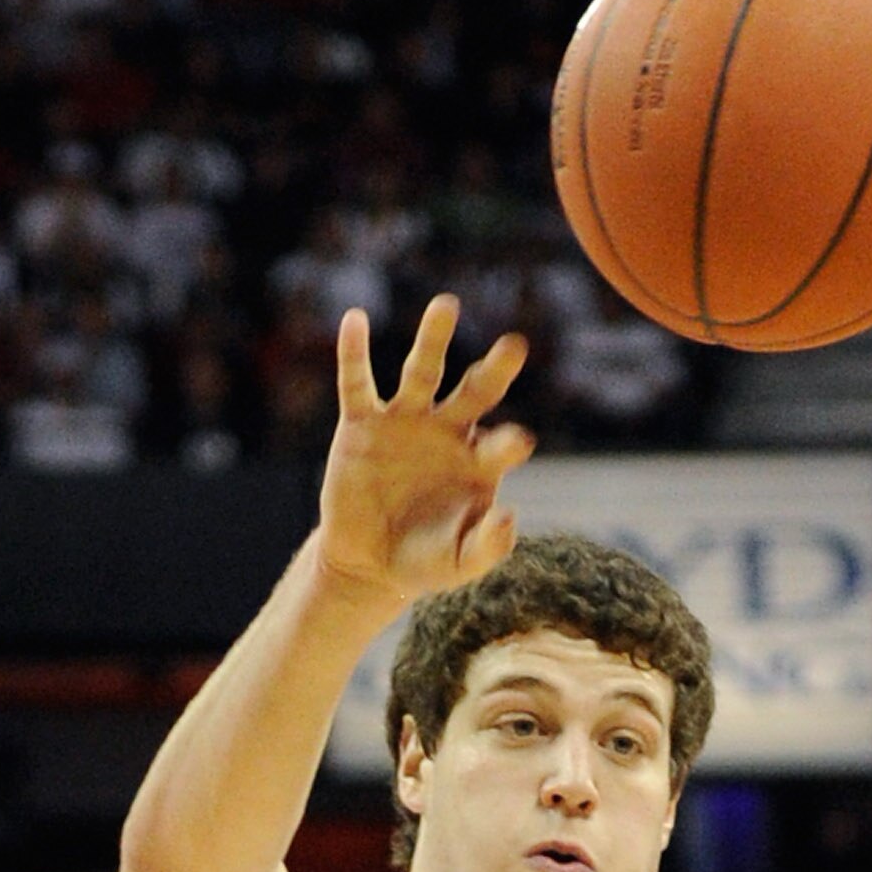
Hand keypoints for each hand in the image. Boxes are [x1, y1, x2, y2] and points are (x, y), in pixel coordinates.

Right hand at [316, 294, 532, 612]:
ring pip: (422, 372)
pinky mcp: (362, 424)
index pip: (500, 445)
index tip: (517, 441)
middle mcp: (446, 432)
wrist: (368, 564)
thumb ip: (488, 546)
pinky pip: (358, 383)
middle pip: (475, 391)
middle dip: (495, 370)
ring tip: (447, 306)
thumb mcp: (459, 564)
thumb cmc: (424, 562)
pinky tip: (355, 320)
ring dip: (434, 340)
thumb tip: (509, 515)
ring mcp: (404, 422)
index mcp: (477, 462)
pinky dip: (354, 353)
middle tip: (515, 347)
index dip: (509, 443)